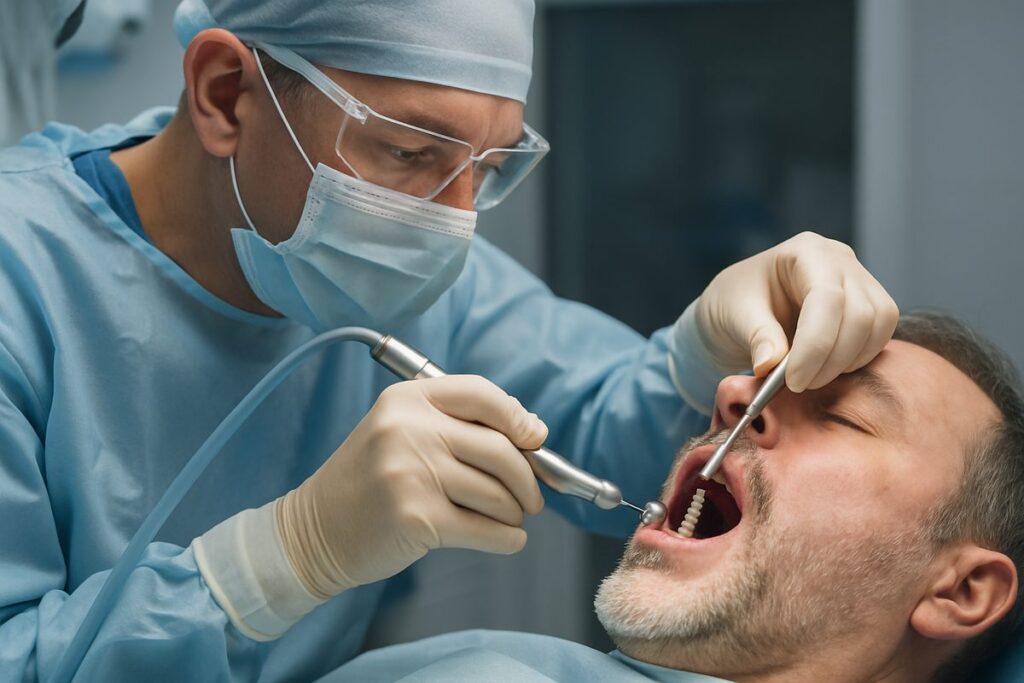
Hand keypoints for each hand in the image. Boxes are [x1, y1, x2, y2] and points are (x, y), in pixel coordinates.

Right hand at [276, 375, 546, 597]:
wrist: (315, 530)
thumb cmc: (370, 481)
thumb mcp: (401, 432)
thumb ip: (459, 424)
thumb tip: (533, 431)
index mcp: (407, 399)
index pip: (482, 394)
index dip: (518, 418)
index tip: (535, 439)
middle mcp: (408, 429)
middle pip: (501, 449)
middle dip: (528, 479)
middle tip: (531, 498)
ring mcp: (411, 473)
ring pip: (499, 494)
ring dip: (515, 512)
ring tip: (507, 518)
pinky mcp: (417, 518)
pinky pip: (488, 530)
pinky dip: (508, 539)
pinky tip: (506, 538)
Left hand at [695, 231, 898, 391]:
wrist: (742, 306)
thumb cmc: (734, 302)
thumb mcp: (733, 315)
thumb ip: (757, 337)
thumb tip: (771, 364)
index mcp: (804, 251)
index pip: (826, 297)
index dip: (815, 344)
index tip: (793, 380)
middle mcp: (839, 260)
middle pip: (860, 313)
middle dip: (831, 359)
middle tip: (798, 385)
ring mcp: (859, 280)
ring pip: (878, 325)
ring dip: (846, 362)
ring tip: (809, 378)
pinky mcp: (869, 305)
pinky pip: (879, 336)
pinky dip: (856, 360)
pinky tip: (824, 370)